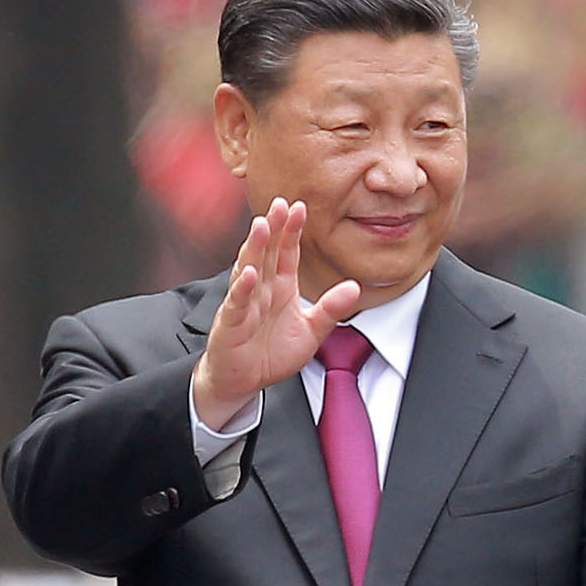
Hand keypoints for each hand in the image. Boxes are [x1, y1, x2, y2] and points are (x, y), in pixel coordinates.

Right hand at [193, 200, 362, 434]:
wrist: (243, 382)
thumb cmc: (271, 353)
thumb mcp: (311, 331)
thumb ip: (330, 309)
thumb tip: (354, 286)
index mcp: (280, 287)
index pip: (287, 253)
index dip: (292, 231)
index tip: (300, 207)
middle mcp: (261, 290)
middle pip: (266, 253)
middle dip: (273, 227)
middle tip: (279, 203)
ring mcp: (244, 304)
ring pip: (249, 270)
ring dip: (255, 248)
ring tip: (262, 226)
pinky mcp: (231, 324)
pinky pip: (237, 303)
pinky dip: (242, 289)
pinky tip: (249, 274)